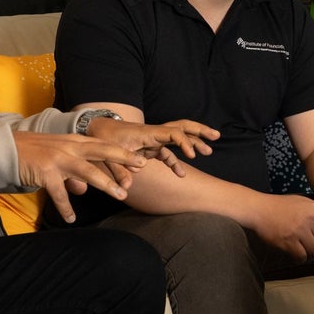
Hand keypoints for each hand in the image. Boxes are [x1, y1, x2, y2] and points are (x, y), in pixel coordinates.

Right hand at [11, 131, 145, 223]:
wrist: (3, 151)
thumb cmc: (31, 156)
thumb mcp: (55, 159)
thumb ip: (71, 173)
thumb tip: (82, 190)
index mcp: (72, 142)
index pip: (102, 146)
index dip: (122, 152)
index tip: (140, 158)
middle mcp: (68, 147)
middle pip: (102, 151)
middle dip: (123, 159)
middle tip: (143, 166)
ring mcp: (58, 158)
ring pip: (88, 171)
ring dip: (106, 184)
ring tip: (121, 195)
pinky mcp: (45, 172)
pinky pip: (60, 193)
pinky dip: (66, 207)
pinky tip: (71, 219)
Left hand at [87, 118, 218, 175]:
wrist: (97, 129)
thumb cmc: (103, 139)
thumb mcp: (108, 154)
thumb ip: (118, 170)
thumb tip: (128, 186)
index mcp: (147, 133)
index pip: (172, 133)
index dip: (184, 143)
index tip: (191, 156)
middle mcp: (154, 134)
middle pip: (182, 127)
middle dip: (200, 131)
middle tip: (216, 136)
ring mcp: (153, 140)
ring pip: (179, 137)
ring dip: (194, 142)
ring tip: (209, 150)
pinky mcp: (150, 147)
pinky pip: (168, 153)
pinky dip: (176, 161)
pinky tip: (182, 174)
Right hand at [253, 195, 313, 263]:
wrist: (259, 209)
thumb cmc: (281, 206)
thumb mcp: (304, 203)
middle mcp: (310, 220)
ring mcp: (299, 231)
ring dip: (311, 256)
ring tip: (304, 252)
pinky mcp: (288, 241)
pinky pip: (302, 257)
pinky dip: (300, 259)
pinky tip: (295, 254)